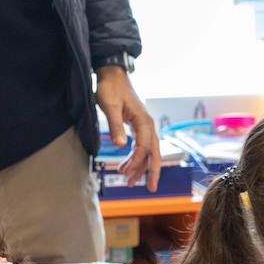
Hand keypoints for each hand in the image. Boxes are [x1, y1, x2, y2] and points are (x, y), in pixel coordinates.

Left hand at [95, 66, 160, 190]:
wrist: (112, 75)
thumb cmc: (111, 88)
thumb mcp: (110, 107)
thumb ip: (115, 126)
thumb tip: (121, 146)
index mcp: (144, 121)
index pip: (145, 146)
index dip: (137, 161)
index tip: (127, 173)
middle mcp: (147, 125)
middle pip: (154, 152)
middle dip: (152, 171)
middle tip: (149, 188)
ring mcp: (143, 126)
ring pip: (147, 151)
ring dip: (139, 166)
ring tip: (128, 180)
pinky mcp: (137, 126)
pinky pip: (140, 146)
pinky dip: (134, 158)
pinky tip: (125, 166)